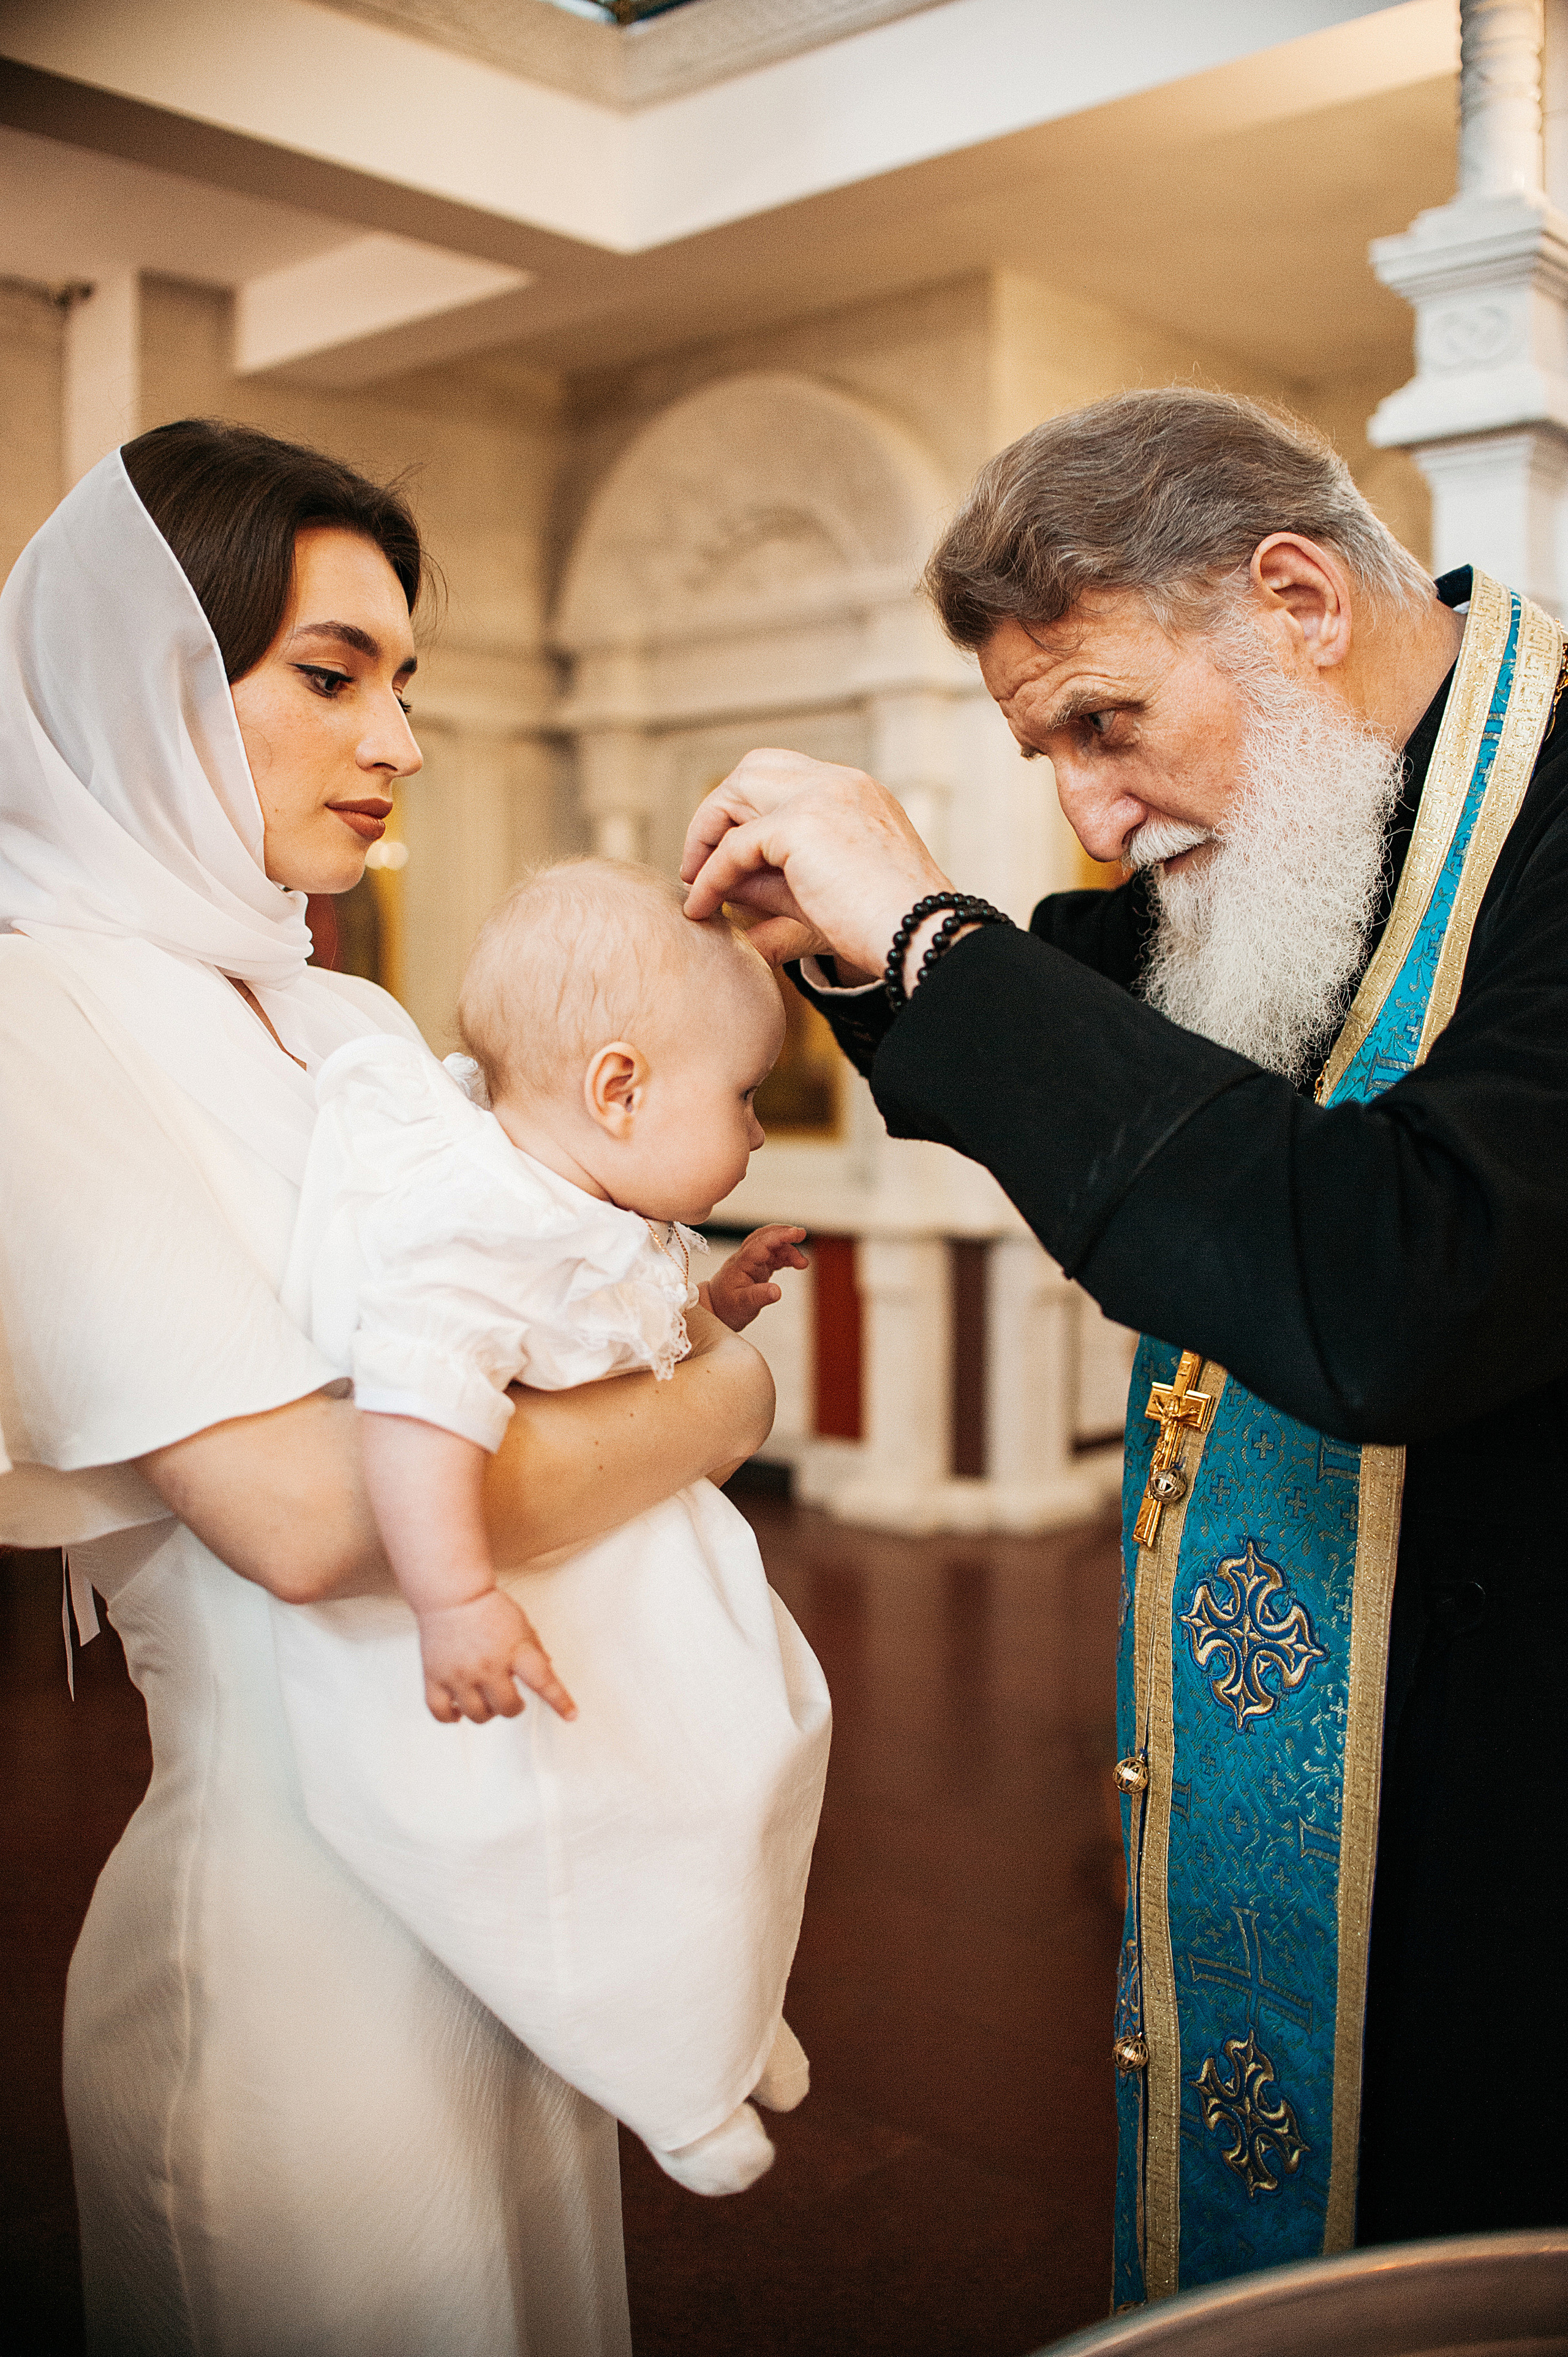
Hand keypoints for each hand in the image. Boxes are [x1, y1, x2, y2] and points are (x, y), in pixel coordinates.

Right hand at [416, 1586, 577, 1725]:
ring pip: (478, 1716)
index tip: (570, 1715)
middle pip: (507, 1708)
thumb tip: (548, 1672)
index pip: (543, 1681)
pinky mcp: (435, 1678)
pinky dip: (452, 1717)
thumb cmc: (488, 1607)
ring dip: (486, 1713)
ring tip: (486, 1698)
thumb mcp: (522, 1625)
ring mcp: (460, 1674)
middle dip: (514, 1707)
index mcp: (515, 1650)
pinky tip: (460, 1709)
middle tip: (511, 1697)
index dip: (559, 1701)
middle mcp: (488, 1665)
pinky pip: (442, 1713)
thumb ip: (535, 1651)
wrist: (452, 1595)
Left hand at [680, 749, 950, 971]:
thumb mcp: (816, 900)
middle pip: (753, 767)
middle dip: (717, 811)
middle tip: (698, 864)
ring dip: (706, 835)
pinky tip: (703, 908)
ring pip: (737, 790)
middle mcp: (840, 782)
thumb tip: (712, 882)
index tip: (724, 856)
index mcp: (856, 792)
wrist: (921, 939)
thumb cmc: (881, 932)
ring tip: (695, 884)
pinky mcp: (802, 823)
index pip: (782, 774)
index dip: (743, 809)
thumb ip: (766, 885)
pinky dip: (711, 875)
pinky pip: (734, 845)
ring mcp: (823, 795)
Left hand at [704, 1225, 808, 1332]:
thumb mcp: (742, 1305)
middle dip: (784, 1233)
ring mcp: (752, 1262)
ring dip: (788, 1249)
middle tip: (801, 1234)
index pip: (761, 1243)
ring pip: (771, 1246)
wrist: (715, 1309)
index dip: (779, 1236)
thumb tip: (777, 1291)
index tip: (795, 1233)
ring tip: (803, 1263)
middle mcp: (746, 1258)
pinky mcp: (757, 1268)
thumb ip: (760, 1297)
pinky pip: (773, 1256)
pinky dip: (786, 1256)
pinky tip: (796, 1263)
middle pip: (765, 1236)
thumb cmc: (726, 1306)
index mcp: (742, 1263)